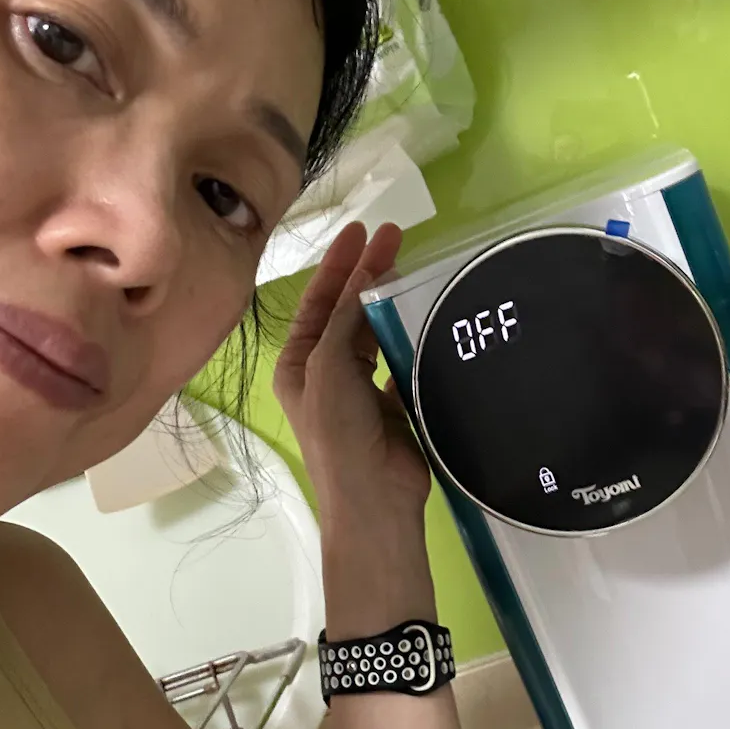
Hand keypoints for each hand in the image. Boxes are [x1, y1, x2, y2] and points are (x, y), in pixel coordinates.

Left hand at [274, 221, 430, 536]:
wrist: (374, 497)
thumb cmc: (339, 432)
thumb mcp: (330, 367)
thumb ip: (346, 319)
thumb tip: (365, 274)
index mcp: (299, 364)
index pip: (319, 301)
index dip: (339, 264)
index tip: (364, 231)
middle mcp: (326, 373)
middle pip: (349, 312)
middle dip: (369, 276)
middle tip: (397, 238)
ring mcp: (362, 390)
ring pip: (377, 334)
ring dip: (393, 305)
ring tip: (415, 270)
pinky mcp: (396, 405)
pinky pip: (405, 362)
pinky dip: (415, 341)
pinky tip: (430, 318)